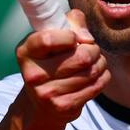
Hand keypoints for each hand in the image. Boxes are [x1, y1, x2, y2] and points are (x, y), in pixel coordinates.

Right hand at [16, 9, 109, 129]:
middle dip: (93, 49)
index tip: (75, 38)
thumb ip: (71, 23)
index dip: (70, 36)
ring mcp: (47, 93)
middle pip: (81, 57)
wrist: (42, 102)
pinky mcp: (63, 106)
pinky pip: (96, 86)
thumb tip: (86, 37)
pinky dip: (102, 77)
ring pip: (91, 71)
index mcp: (26, 51)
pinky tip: (96, 75)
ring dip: (100, 63)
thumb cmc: (51, 60)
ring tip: (95, 62)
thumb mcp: (54, 37)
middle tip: (92, 49)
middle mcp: (33, 74)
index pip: (49, 39)